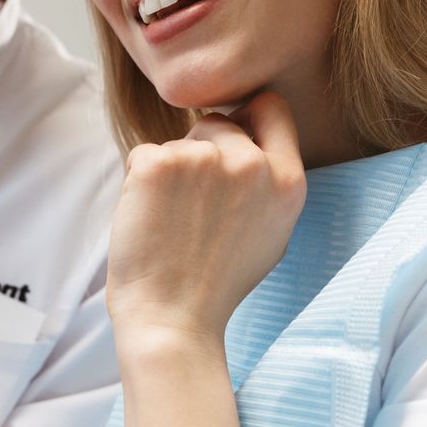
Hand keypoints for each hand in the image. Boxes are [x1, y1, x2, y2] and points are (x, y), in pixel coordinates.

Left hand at [106, 91, 306, 344]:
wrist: (172, 320)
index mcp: (287, 181)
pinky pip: (143, 154)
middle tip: (191, 210)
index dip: (246, 117)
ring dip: (169, 172)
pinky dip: (139, 182)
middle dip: (200, 151)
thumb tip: (248, 128)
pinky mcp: (159, 164)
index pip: (271, 107)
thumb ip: (269, 180)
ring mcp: (205, 160)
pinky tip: (150, 221)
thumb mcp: (271, 232)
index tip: (229, 136)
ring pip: (179, 142)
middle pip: (218, 122)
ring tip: (173, 224)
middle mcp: (252, 164)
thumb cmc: (215, 283)